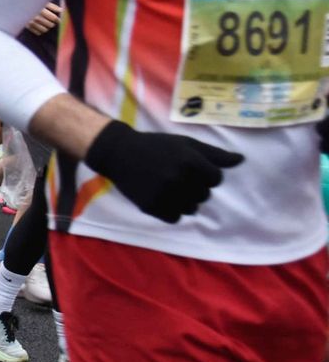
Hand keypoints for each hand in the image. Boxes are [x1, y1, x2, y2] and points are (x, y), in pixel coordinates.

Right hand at [26, 2, 62, 35]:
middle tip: (52, 22)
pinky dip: (41, 31)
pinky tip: (41, 27)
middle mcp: (36, 17)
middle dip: (53, 23)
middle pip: (50, 25)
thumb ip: (52, 6)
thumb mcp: (42, 2)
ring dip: (47, 27)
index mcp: (41, 10)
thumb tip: (61, 10)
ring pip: (45, 30)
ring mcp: (31, 23)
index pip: (53, 18)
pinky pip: (37, 32)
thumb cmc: (32, 2)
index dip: (58, 20)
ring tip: (47, 24)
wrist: (18, 4)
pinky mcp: (27, 26)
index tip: (59, 20)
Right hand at [83, 120, 242, 222]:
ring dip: (184, 201)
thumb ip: (214, 154)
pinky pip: (174, 218)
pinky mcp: (151, 206)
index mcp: (189, 161)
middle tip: (177, 176)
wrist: (119, 153)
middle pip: (204, 195)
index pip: (216, 179)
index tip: (192, 168)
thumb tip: (241, 160)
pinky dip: (170, 210)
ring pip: (191, 209)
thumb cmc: (156, 145)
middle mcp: (178, 178)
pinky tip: (161, 197)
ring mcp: (164, 194)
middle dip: (194, 187)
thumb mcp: (185, 143)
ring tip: (169, 188)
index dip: (207, 174)